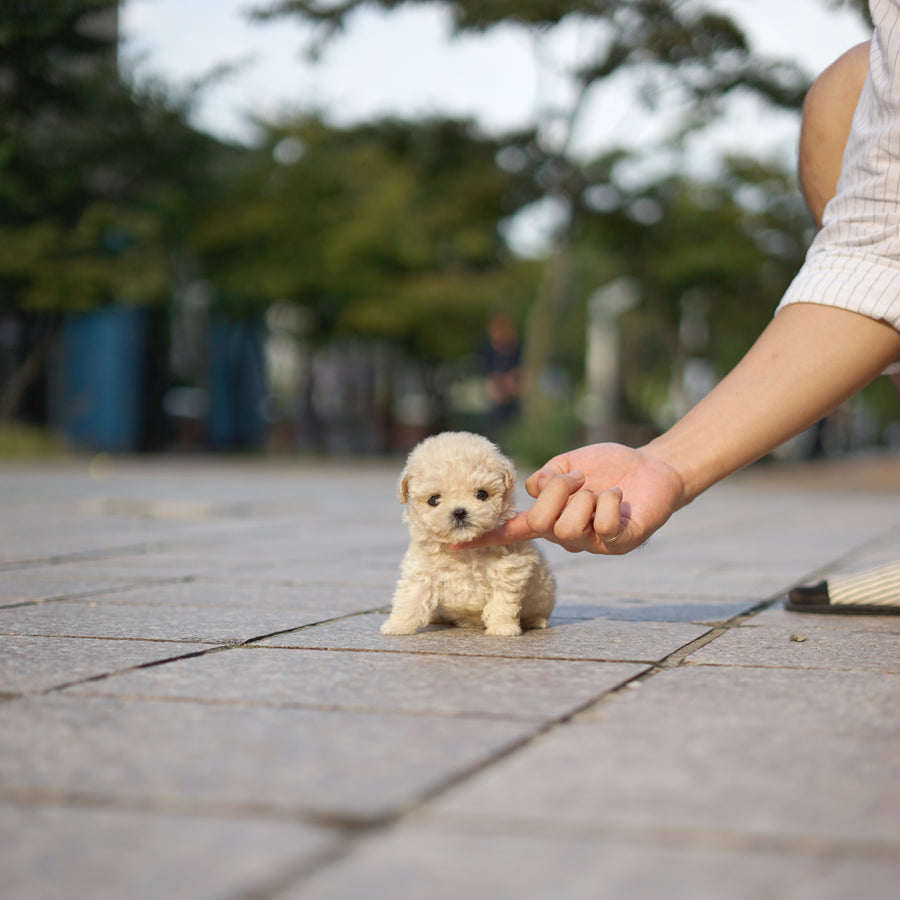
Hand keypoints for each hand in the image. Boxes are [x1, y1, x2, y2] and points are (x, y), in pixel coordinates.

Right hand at [456, 443, 685, 554]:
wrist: (653, 466)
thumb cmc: (608, 466)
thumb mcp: (568, 464)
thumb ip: (547, 477)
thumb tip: (536, 490)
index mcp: (550, 517)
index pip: (513, 530)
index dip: (485, 537)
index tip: (453, 546)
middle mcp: (567, 536)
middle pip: (542, 522)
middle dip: (560, 492)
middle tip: (580, 480)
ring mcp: (593, 544)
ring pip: (569, 527)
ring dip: (586, 496)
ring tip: (602, 491)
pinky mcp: (620, 543)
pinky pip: (603, 526)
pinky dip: (610, 502)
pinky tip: (620, 499)